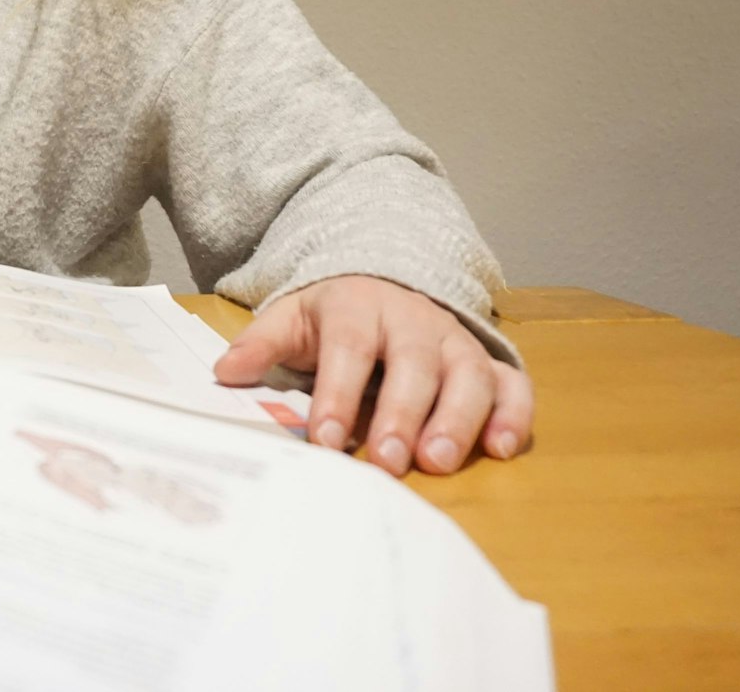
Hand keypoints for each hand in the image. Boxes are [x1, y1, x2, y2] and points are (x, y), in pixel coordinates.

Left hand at [211, 275, 533, 475]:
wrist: (384, 277)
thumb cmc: (335, 314)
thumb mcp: (292, 317)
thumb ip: (261, 343)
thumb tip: (225, 371)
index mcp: (359, 307)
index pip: (350, 350)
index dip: (338, 395)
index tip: (325, 440)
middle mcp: (414, 321)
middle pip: (414, 364)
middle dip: (402, 414)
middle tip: (387, 461)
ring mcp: (454, 341)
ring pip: (468, 375)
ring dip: (459, 419)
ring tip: (438, 461)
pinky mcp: (488, 361)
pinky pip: (512, 383)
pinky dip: (514, 413)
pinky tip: (502, 448)